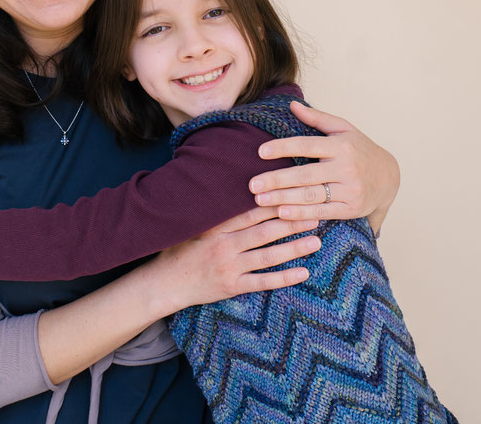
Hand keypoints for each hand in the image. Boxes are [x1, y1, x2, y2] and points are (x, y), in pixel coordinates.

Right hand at [146, 207, 319, 314]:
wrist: (164, 283)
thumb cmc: (179, 250)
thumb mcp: (194, 226)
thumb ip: (217, 214)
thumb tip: (240, 193)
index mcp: (216, 227)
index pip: (251, 212)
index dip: (275, 203)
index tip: (295, 195)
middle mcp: (224, 245)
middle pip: (265, 232)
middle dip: (292, 222)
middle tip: (316, 214)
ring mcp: (229, 267)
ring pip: (268, 256)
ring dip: (294, 248)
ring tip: (316, 240)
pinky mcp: (232, 286)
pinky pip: (263, 282)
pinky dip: (284, 278)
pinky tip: (304, 272)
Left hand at [248, 102, 399, 233]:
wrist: (389, 177)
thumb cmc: (360, 149)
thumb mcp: (344, 129)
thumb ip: (317, 118)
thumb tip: (292, 104)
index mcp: (341, 146)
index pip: (307, 145)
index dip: (283, 148)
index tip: (260, 152)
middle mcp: (346, 168)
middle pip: (305, 175)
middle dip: (277, 180)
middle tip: (253, 185)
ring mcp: (350, 190)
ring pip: (312, 195)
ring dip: (284, 199)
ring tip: (260, 200)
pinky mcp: (351, 208)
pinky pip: (322, 212)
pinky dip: (301, 214)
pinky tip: (281, 213)